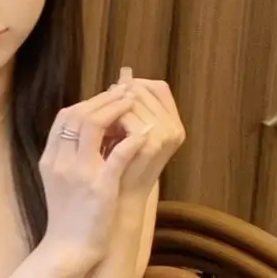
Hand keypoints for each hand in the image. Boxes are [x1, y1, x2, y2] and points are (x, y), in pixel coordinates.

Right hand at [39, 70, 184, 273]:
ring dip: (115, 110)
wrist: (68, 249)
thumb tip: (89, 129)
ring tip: (133, 104)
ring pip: (92, 125)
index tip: (108, 97)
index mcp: (51, 158)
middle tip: (125, 92)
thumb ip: (70, 155)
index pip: (65, 116)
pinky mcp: (99, 189)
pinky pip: (117, 156)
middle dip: (104, 99)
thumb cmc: (69, 216)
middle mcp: (62, 162)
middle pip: (78, 115)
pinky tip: (144, 133)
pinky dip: (132, 141)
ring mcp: (79, 174)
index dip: (88, 101)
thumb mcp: (62, 180)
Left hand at [102, 72, 184, 203]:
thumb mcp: (129, 136)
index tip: (117, 87)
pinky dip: (112, 117)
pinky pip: (126, 117)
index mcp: (174, 123)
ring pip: (135, 100)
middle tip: (106, 95)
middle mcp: (174, 127)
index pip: (159, 88)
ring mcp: (166, 134)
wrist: (123, 202)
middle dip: (122, 92)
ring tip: (103, 108)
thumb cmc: (122, 170)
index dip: (137, 85)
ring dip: (115, 102)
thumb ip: (129, 109)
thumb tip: (122, 75)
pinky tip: (102, 123)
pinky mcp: (151, 143)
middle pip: (145, 91)